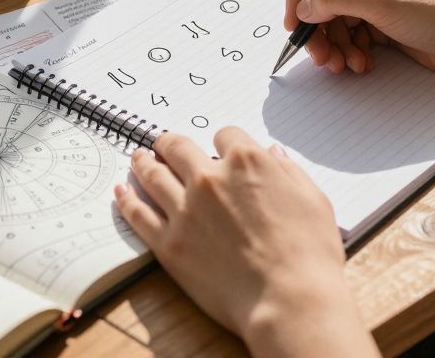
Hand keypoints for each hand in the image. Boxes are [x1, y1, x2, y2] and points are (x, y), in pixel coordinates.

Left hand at [114, 130, 378, 356]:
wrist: (287, 299)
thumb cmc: (309, 254)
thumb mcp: (313, 200)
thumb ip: (289, 172)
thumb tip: (274, 155)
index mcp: (247, 162)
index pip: (225, 135)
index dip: (223, 142)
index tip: (219, 149)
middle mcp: (211, 178)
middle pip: (178, 147)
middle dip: (170, 143)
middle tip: (163, 145)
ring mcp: (185, 210)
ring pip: (153, 174)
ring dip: (143, 163)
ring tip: (137, 159)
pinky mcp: (169, 243)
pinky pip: (139, 214)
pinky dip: (127, 200)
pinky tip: (121, 192)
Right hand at [284, 0, 434, 77]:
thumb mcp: (381, 3)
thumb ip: (335, 0)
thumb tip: (304, 7)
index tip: (295, 20)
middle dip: (318, 27)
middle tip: (317, 54)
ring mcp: (381, 0)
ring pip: (338, 20)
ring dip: (335, 45)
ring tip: (342, 65)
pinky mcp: (389, 25)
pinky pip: (356, 36)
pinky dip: (352, 52)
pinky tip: (362, 65)